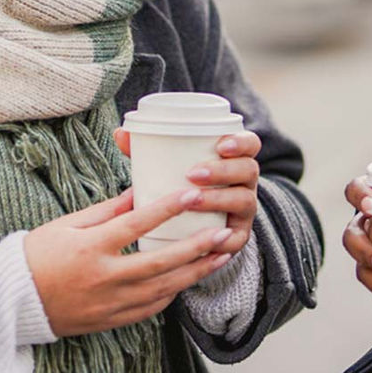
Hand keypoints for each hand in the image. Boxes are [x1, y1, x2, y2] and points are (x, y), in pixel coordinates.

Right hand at [24, 186, 233, 336]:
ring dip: (195, 272)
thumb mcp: (68, 224)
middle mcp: (103, 278)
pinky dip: (172, 292)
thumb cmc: (38, 255)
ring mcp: (109, 303)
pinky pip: (150, 308)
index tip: (191, 195)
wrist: (12, 301)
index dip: (166, 210)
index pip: (135, 225)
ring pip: (163, 288)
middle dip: (197, 248)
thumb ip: (107, 209)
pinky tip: (189, 278)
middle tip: (224, 232)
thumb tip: (140, 190)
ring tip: (221, 256)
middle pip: (160, 262)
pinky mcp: (111, 320)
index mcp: (90, 247)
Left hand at [115, 127, 260, 258]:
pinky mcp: (237, 237)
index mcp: (234, 159)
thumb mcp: (167, 166)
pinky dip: (225, 238)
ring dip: (220, 199)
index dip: (241, 142)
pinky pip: (237, 239)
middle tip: (193, 173)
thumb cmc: (177, 186)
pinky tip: (210, 238)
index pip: (250, 144)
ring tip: (193, 200)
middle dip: (224, 170)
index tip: (220, 144)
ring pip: (244, 201)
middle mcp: (244, 182)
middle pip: (248, 170)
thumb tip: (121, 134)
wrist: (188, 226)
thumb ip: (148, 149)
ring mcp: (243, 210)